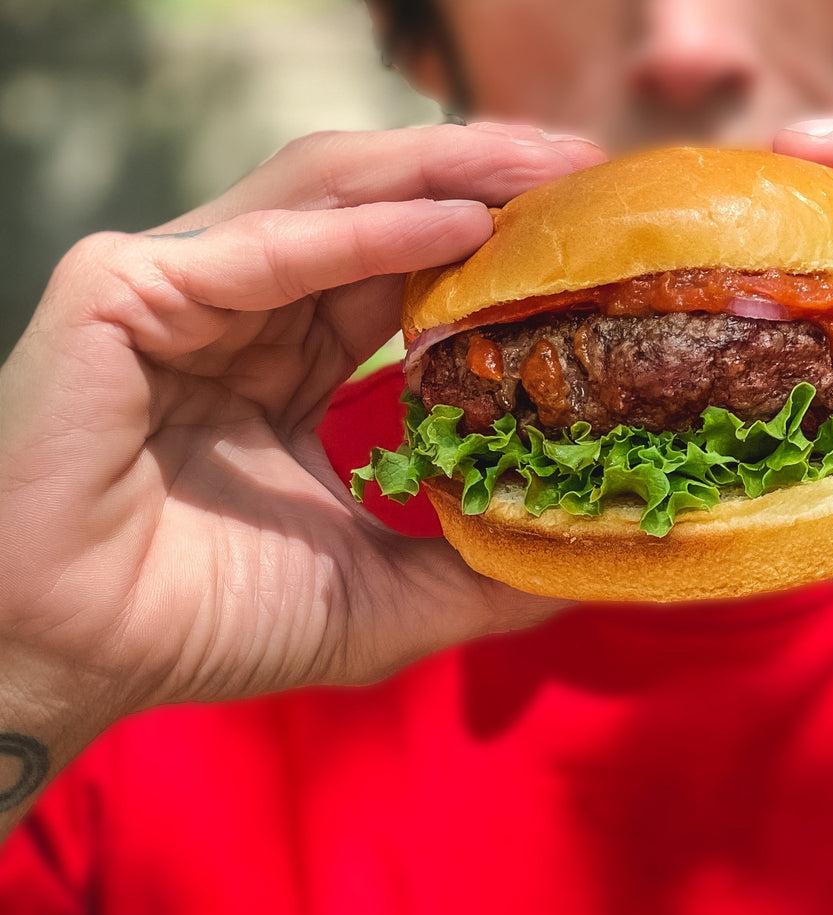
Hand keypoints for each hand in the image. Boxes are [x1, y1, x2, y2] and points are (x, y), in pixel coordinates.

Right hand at [0, 123, 602, 755]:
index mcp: (285, 365)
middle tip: (583, 168)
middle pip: (373, 212)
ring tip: (546, 170)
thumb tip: (584, 558)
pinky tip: (463, 226)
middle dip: (482, 179)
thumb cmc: (210, 626)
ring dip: (441, 175)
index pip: (401, 274)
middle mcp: (236, 312)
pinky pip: (266, 252)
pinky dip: (368, 236)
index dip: (491, 247)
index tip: (583, 233)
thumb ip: (477, 571)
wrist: (80, 660)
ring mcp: (177, 292)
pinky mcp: (122, 294)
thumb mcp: (381, 596)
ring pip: (324, 198)